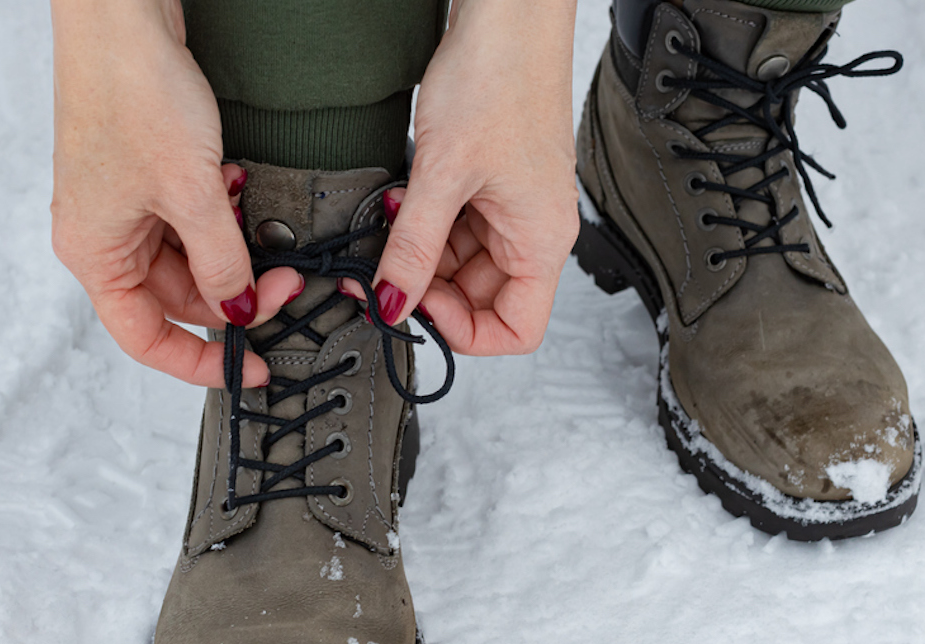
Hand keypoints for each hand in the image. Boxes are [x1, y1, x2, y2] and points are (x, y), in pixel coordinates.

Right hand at [49, 0, 301, 387]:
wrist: (121, 15)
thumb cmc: (130, 93)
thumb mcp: (192, 194)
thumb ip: (222, 263)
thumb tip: (241, 310)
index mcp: (93, 254)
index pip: (146, 337)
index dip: (201, 362)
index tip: (255, 366)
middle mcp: (102, 235)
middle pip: (178, 297)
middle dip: (237, 294)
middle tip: (289, 283)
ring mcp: (122, 204)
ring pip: (191, 257)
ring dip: (234, 251)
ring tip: (266, 232)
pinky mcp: (145, 172)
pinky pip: (191, 217)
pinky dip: (222, 214)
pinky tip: (238, 188)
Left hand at [351, 0, 579, 354]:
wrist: (508, 15)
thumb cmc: (500, 78)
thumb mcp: (441, 175)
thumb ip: (413, 249)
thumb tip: (391, 304)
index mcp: (541, 241)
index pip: (516, 330)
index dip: (463, 331)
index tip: (417, 305)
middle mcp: (533, 230)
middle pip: (480, 298)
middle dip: (428, 287)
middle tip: (383, 265)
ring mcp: (512, 207)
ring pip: (460, 264)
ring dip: (419, 252)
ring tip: (390, 220)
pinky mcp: (490, 182)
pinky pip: (455, 226)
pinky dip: (422, 222)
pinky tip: (400, 198)